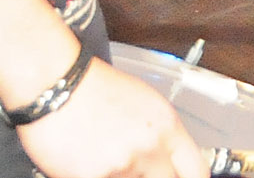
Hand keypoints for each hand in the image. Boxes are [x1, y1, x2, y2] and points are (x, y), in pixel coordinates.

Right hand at [14, 58, 207, 177]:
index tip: (178, 177)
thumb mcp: (145, 103)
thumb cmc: (95, 88)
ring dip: (121, 175)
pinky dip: (97, 175)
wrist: (56, 85)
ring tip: (105, 156)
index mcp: (168, 128)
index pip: (197, 172)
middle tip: (139, 169)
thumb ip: (161, 135)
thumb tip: (168, 159)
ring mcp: (123, 168)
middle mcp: (150, 150)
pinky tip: (87, 162)